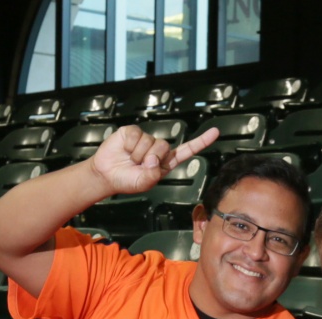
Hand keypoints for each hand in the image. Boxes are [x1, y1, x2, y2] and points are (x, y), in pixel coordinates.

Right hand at [90, 124, 219, 196]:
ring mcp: (146, 139)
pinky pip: (136, 135)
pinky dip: (129, 145)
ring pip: (150, 141)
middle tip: (140, 165)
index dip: (201, 142)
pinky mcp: (132, 132)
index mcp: (165, 162)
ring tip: (131, 160)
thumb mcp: (143, 184)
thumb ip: (152, 175)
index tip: (215, 133)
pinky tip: (125, 150)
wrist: (106, 175)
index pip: (186, 150)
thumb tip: (153, 160)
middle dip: (151, 158)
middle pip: (165, 146)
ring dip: (138, 154)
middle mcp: (158, 150)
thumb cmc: (126, 181)